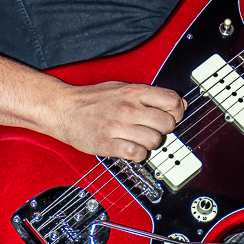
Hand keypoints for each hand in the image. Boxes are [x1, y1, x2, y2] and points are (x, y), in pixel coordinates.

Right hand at [52, 81, 185, 160]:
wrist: (64, 108)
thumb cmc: (94, 98)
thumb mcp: (124, 88)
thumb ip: (150, 95)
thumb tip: (179, 104)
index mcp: (134, 91)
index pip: (172, 101)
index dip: (177, 111)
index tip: (173, 115)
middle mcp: (129, 108)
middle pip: (167, 123)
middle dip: (165, 129)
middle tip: (155, 128)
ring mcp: (118, 126)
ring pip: (155, 140)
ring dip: (152, 143)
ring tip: (142, 139)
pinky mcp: (108, 144)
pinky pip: (137, 154)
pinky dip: (139, 155)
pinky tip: (132, 148)